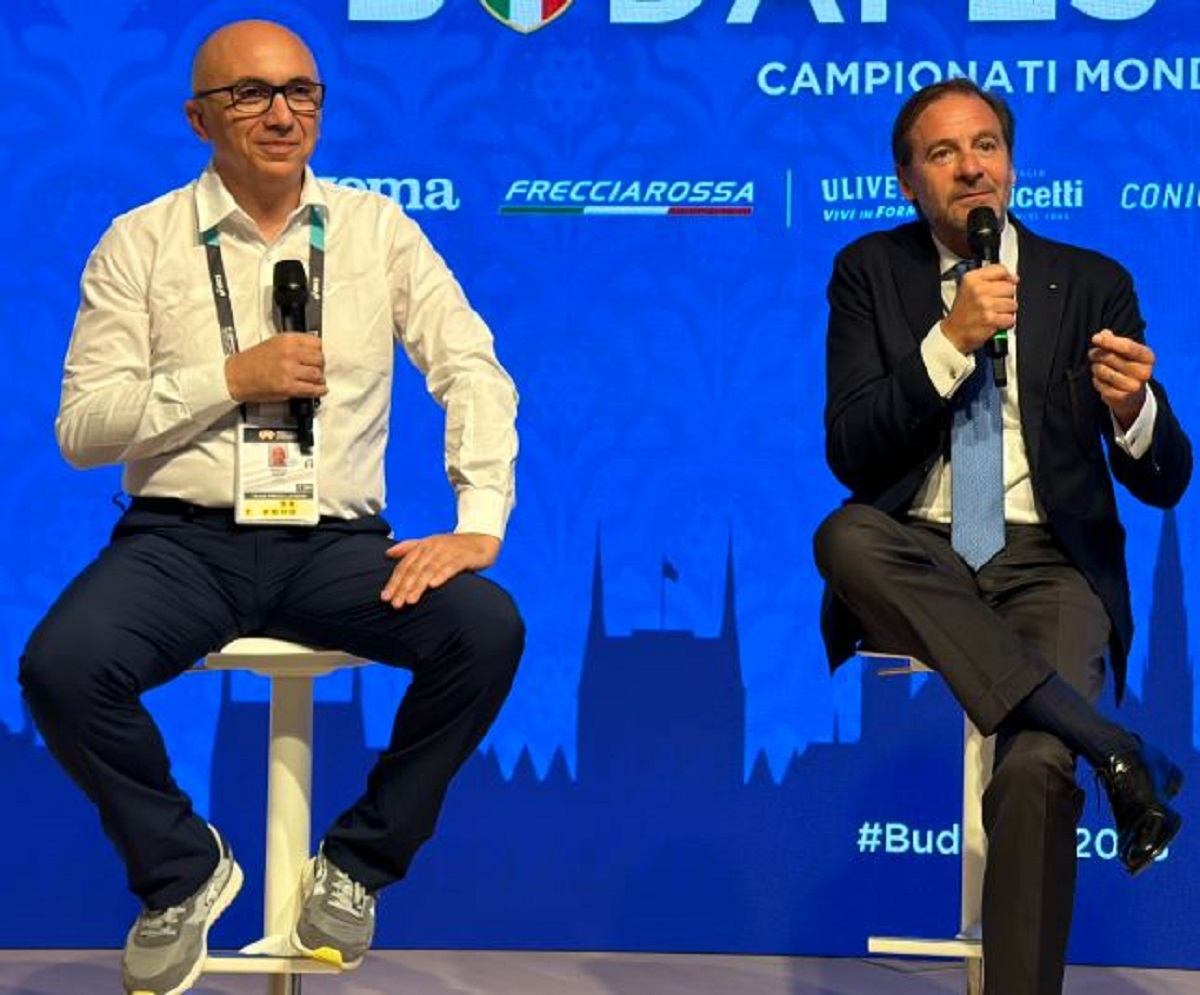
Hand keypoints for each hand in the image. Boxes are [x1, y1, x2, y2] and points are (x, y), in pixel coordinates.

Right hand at [225, 333, 326, 402]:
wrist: (236, 376)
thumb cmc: (252, 361)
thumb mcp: (274, 343)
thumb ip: (294, 345)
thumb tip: (312, 350)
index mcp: (287, 340)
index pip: (316, 343)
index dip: (319, 351)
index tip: (318, 355)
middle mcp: (289, 354)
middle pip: (320, 359)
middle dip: (320, 365)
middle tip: (318, 369)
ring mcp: (289, 370)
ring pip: (318, 374)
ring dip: (320, 378)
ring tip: (318, 380)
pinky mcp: (288, 387)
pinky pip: (311, 389)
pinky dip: (319, 390)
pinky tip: (320, 390)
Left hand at [381, 532, 500, 606]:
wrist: (482, 538)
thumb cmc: (454, 546)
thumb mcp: (430, 545)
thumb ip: (409, 548)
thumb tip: (387, 553)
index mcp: (423, 546)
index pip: (405, 565)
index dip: (394, 581)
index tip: (385, 598)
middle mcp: (433, 548)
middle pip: (414, 569)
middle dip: (403, 587)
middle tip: (395, 604)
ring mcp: (448, 552)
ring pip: (429, 570)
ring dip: (418, 585)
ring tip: (410, 600)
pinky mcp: (464, 557)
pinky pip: (451, 567)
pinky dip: (441, 575)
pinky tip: (433, 585)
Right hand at [941, 265, 1018, 354]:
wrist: (953, 333)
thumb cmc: (963, 312)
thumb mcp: (969, 288)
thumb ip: (991, 278)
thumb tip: (1013, 279)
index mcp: (972, 279)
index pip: (1001, 270)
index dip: (1007, 278)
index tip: (1004, 285)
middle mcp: (977, 289)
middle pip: (1009, 287)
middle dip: (1005, 297)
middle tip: (993, 304)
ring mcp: (984, 304)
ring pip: (1012, 304)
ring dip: (1006, 311)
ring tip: (994, 313)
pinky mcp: (989, 318)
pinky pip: (1010, 318)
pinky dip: (1005, 323)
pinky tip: (995, 322)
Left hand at [1089, 329, 1153, 430]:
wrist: (1132, 394)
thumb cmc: (1126, 366)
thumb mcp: (1124, 352)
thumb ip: (1114, 341)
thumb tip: (1103, 333)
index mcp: (1148, 357)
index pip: (1127, 346)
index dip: (1109, 341)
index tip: (1095, 338)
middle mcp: (1144, 372)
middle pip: (1111, 357)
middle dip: (1097, 354)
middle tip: (1093, 354)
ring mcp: (1134, 386)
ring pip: (1103, 371)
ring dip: (1095, 367)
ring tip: (1098, 367)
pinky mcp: (1121, 397)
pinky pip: (1099, 384)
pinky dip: (1096, 380)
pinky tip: (1100, 380)